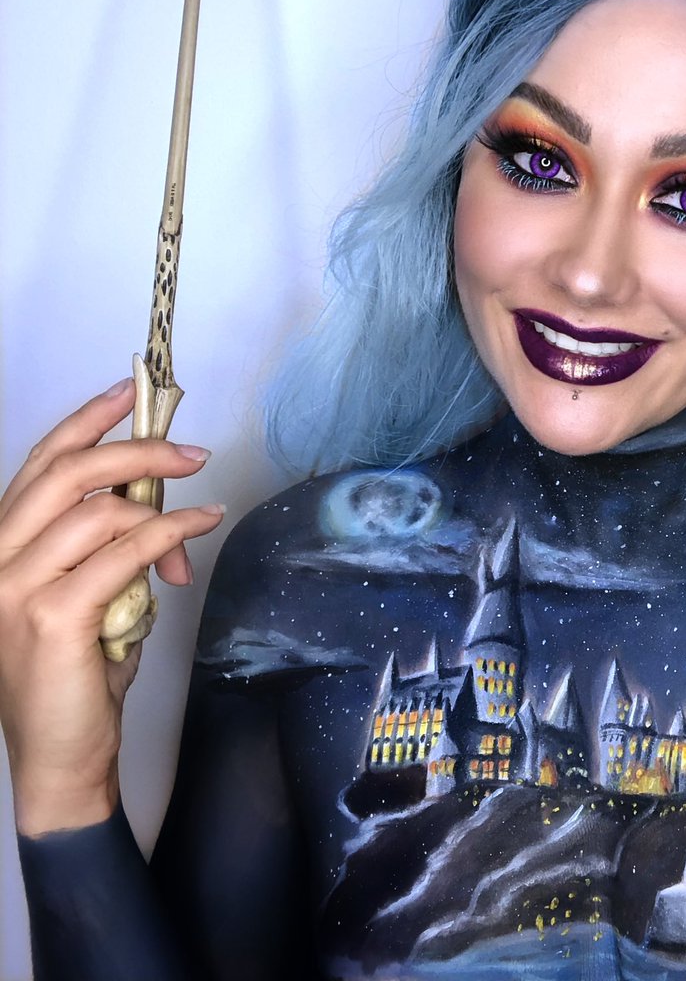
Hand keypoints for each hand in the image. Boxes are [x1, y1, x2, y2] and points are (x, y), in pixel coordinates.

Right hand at [0, 378, 224, 835]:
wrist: (62, 757)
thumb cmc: (79, 675)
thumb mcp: (95, 593)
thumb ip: (111, 545)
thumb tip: (162, 503)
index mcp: (0, 549)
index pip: (37, 467)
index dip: (82, 421)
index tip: (128, 391)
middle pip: (65, 474)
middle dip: (134, 449)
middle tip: (190, 451)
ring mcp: (14, 588)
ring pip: (99, 511)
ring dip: (163, 505)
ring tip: (201, 514)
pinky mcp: (51, 616)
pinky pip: (125, 551)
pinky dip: (172, 531)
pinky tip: (200, 525)